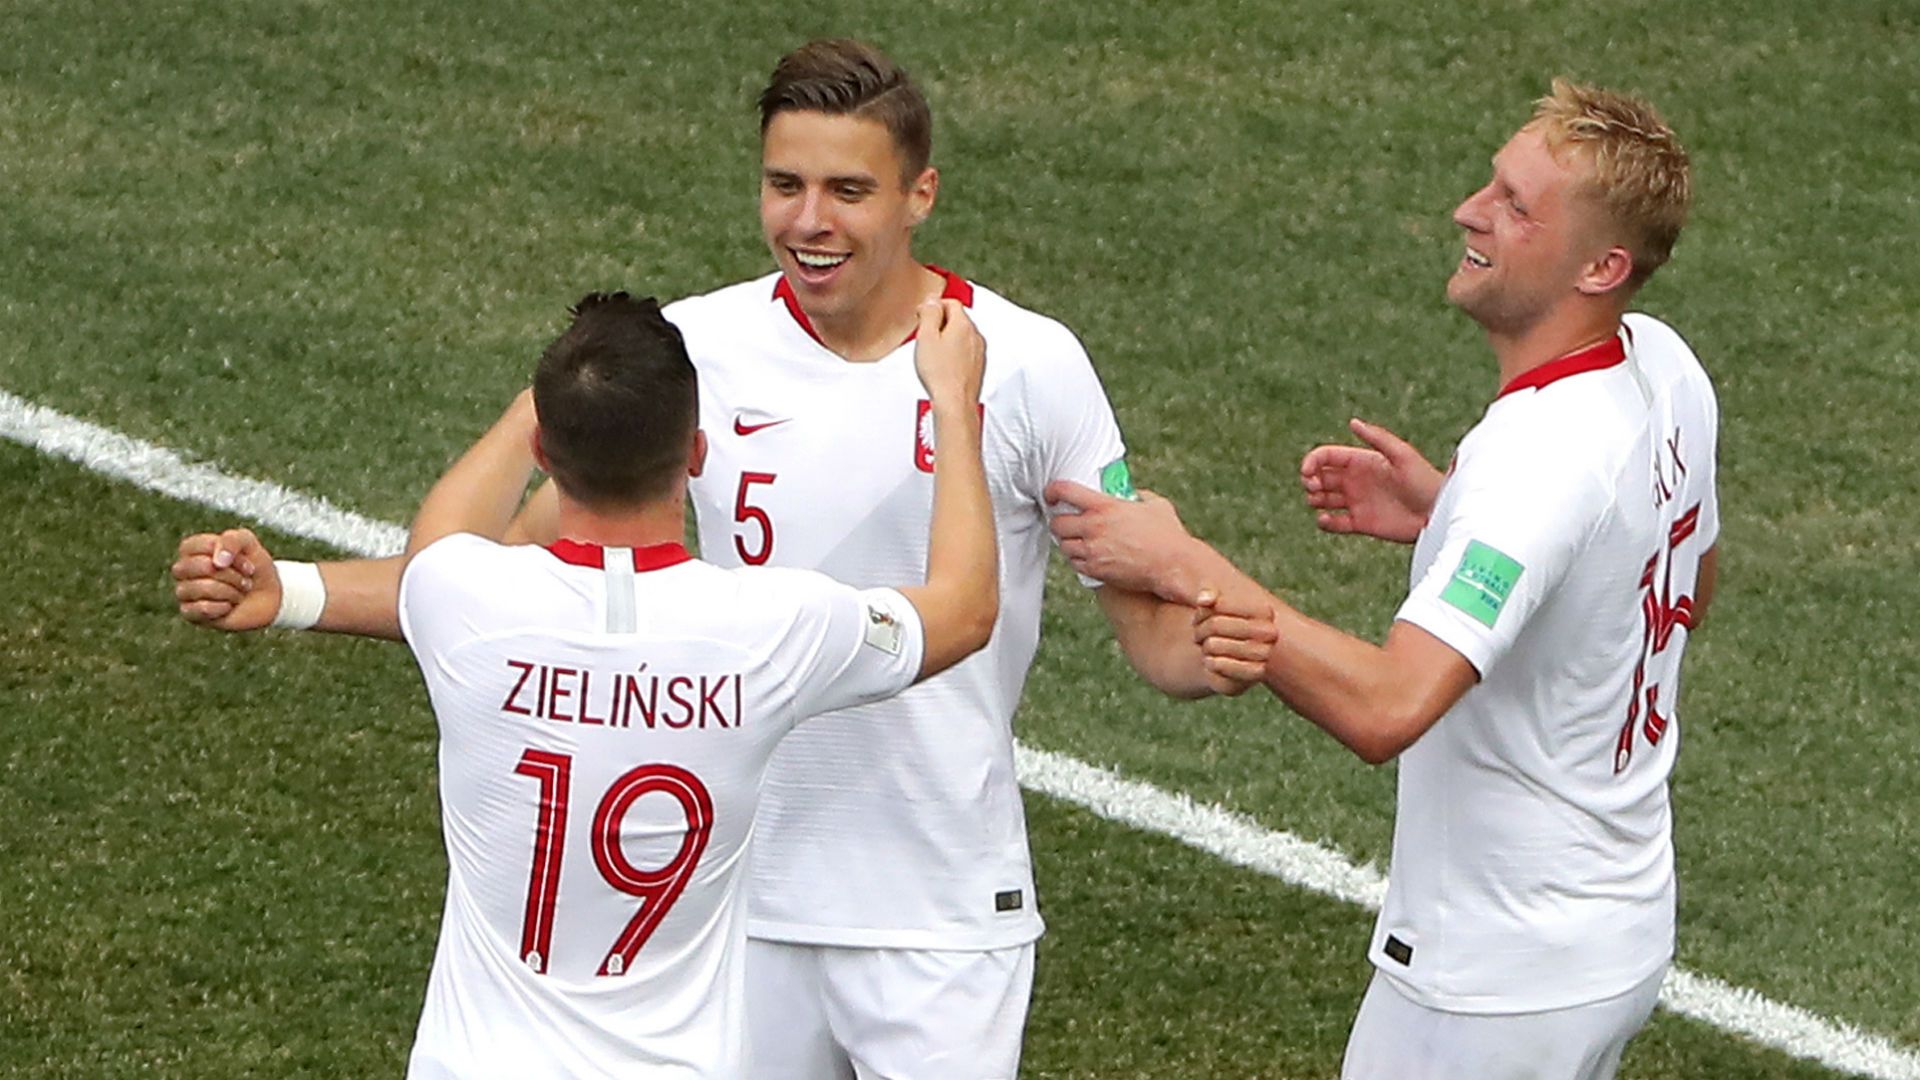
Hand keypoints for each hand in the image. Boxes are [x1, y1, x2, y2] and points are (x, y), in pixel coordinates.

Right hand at [173, 528, 280, 630]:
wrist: (268, 597)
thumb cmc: (254, 567)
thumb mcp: (248, 543)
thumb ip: (232, 540)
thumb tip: (217, 562)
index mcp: (192, 549)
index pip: (194, 545)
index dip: (226, 552)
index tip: (247, 560)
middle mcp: (183, 570)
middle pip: (202, 566)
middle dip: (231, 574)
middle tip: (245, 580)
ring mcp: (184, 592)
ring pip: (199, 588)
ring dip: (230, 591)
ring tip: (239, 593)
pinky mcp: (190, 613)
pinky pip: (200, 608)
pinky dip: (222, 607)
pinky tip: (229, 606)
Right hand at [912, 299, 984, 405]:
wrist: (955, 403)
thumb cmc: (940, 374)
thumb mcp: (926, 337)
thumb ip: (929, 314)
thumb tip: (932, 300)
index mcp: (963, 325)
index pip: (951, 302)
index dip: (933, 307)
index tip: (922, 317)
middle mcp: (975, 336)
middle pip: (958, 319)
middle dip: (941, 323)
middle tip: (924, 337)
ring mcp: (979, 352)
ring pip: (962, 336)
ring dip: (948, 339)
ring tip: (932, 354)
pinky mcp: (978, 366)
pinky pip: (965, 352)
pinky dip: (954, 354)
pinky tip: (943, 367)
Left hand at [1047, 482, 1200, 602]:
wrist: (1173, 565)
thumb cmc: (1168, 535)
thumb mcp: (1154, 505)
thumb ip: (1138, 495)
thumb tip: (1132, 493)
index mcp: (1105, 506)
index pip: (1065, 491)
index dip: (1052, 490)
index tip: (1051, 494)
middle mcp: (1094, 527)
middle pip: (1057, 523)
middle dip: (1059, 522)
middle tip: (1065, 522)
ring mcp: (1092, 550)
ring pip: (1063, 545)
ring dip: (1068, 542)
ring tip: (1078, 540)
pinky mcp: (1095, 570)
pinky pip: (1074, 564)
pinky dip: (1078, 559)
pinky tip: (1088, 556)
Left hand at [1193, 588, 1276, 695]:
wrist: (1224, 655)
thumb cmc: (1218, 624)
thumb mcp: (1211, 605)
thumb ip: (1207, 594)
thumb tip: (1204, 599)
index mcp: (1264, 611)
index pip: (1220, 605)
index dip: (1203, 611)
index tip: (1202, 616)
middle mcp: (1270, 633)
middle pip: (1216, 625)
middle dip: (1201, 630)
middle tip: (1199, 635)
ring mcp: (1264, 655)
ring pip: (1214, 646)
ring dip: (1204, 647)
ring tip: (1207, 647)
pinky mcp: (1254, 675)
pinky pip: (1220, 667)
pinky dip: (1209, 663)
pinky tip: (1211, 662)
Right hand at [1299, 418, 1443, 543]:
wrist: (1437, 513)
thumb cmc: (1425, 481)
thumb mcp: (1403, 455)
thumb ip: (1378, 438)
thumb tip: (1353, 422)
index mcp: (1362, 461)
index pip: (1328, 456)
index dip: (1312, 461)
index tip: (1306, 472)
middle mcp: (1356, 481)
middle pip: (1321, 476)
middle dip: (1310, 480)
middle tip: (1314, 487)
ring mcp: (1357, 502)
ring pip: (1323, 499)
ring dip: (1314, 500)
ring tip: (1319, 502)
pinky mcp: (1360, 523)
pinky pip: (1335, 523)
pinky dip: (1324, 523)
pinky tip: (1326, 520)